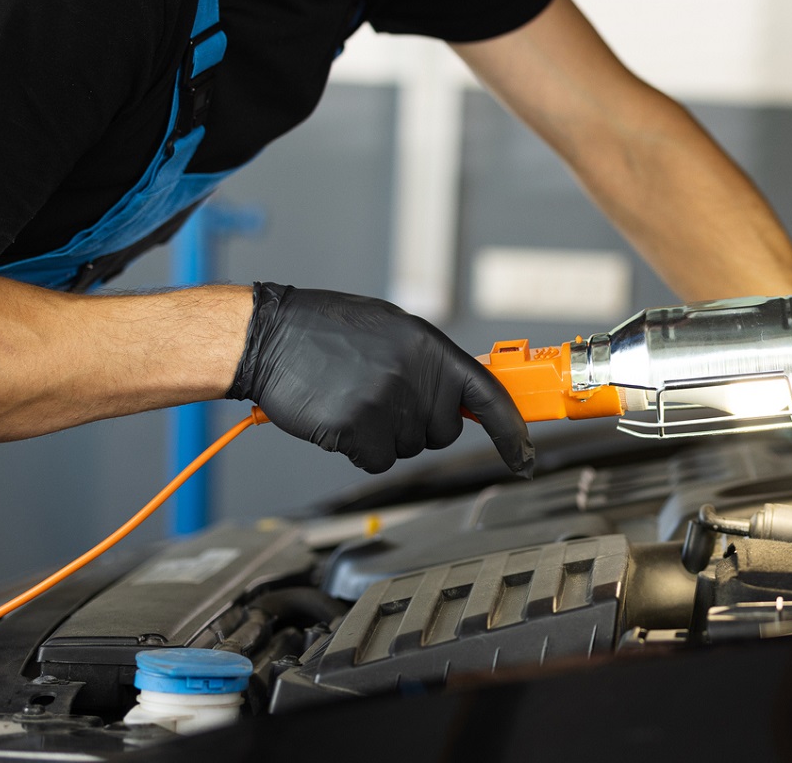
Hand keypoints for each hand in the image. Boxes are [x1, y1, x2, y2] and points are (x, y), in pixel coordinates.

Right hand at [230, 283, 533, 475]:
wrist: (268, 336)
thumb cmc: (327, 331)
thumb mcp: (392, 330)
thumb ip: (431, 363)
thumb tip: (464, 395)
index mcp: (429, 346)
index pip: (488, 394)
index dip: (510, 430)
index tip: (523, 455)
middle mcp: (415, 374)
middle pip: (443, 432)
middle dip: (419, 425)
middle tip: (382, 397)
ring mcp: (387, 402)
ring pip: (408, 449)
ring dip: (384, 436)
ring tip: (355, 398)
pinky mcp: (357, 428)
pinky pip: (378, 461)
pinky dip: (360, 450)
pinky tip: (340, 419)